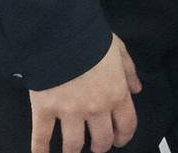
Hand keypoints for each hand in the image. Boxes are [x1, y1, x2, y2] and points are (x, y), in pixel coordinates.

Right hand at [29, 35, 139, 152]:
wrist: (63, 36)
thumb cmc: (93, 41)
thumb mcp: (120, 51)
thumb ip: (129, 72)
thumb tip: (137, 89)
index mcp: (116, 94)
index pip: (126, 125)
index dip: (124, 137)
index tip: (120, 141)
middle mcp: (96, 108)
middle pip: (102, 139)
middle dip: (100, 146)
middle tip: (97, 147)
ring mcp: (69, 112)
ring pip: (74, 144)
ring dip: (73, 152)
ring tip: (72, 152)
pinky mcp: (45, 111)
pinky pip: (41, 136)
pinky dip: (40, 150)